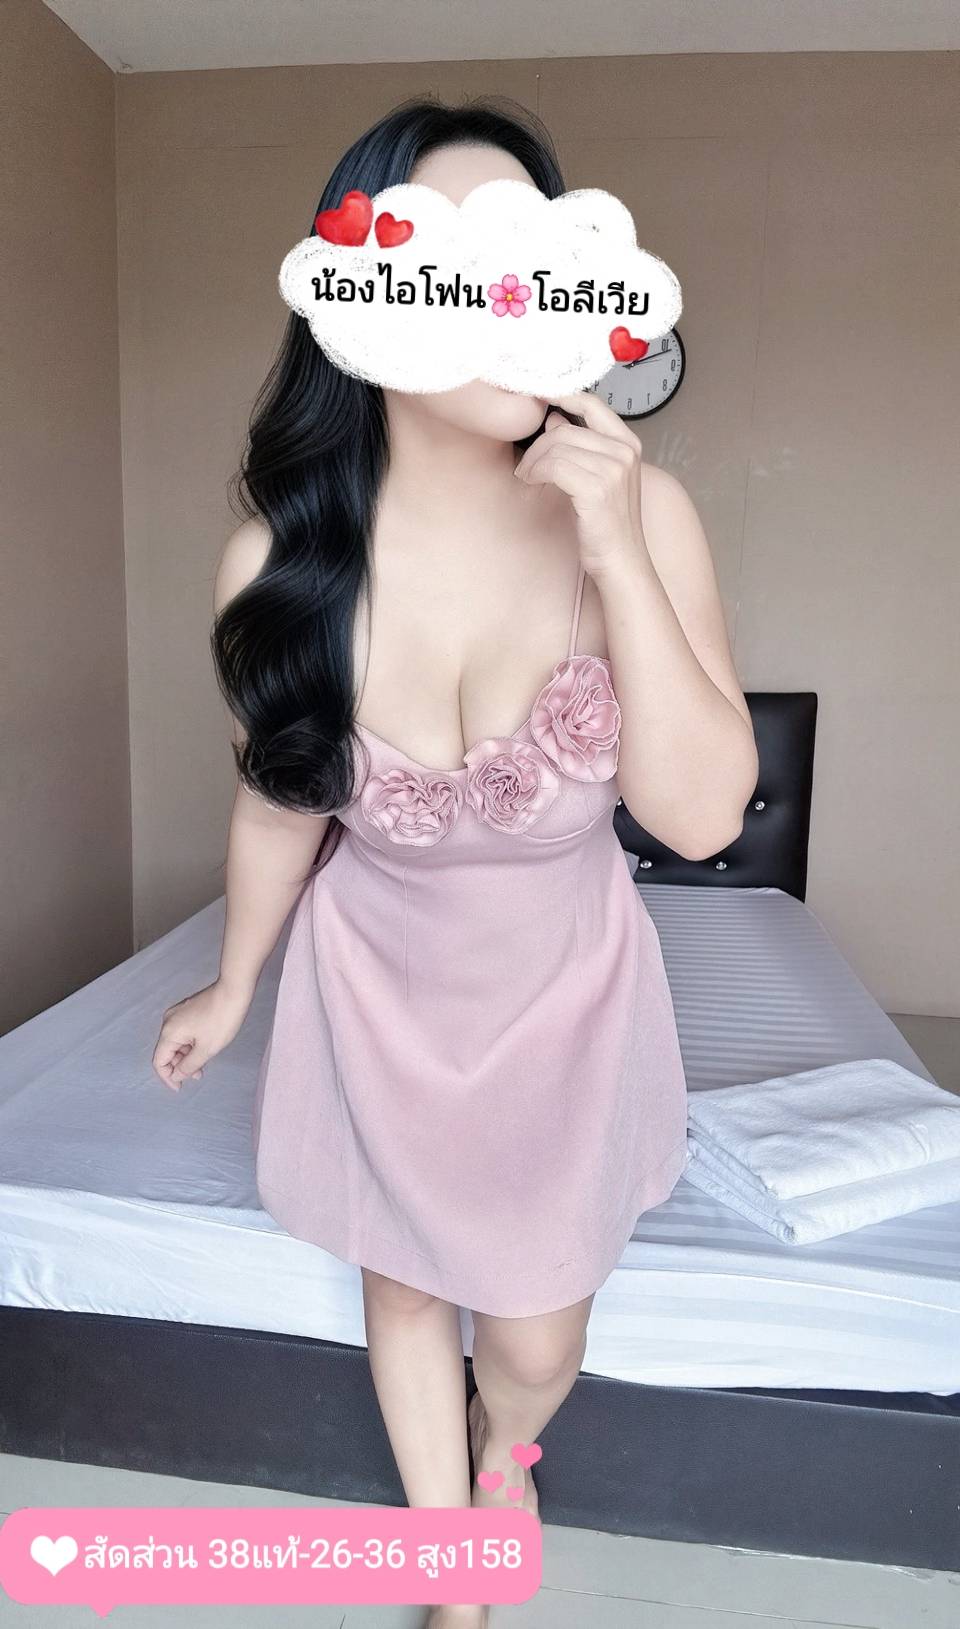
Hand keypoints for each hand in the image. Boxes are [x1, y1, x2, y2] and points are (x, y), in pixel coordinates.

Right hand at [152, 979, 253, 1090]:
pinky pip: (183, 1033)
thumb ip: (188, 1066)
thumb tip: (176, 1076)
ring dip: (187, 1056)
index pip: (159, 1061)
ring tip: (204, 1063)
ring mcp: (177, 1014)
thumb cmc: (222, 1019)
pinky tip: (204, 1048)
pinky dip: (190, 1044)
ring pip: (176, 1042)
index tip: (180, 1088)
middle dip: (180, 1066)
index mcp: (169, 1032)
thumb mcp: (206, 1049)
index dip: (167, 1078)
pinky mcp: (187, 1010)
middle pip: (167, 1052)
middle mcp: (168, 1022)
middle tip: (198, 1075)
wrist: (234, 990)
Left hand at [513, 389, 647, 579]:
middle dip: (536, 446)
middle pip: (564, 430)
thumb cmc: (607, 524)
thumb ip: (582, 445)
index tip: (536, 396)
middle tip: (524, 466)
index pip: (592, 404)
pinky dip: (535, 473)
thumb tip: (553, 416)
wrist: (622, 562)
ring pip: (556, 447)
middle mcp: (624, 452)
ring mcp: (613, 470)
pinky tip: (531, 483)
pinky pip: (553, 466)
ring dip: (532, 462)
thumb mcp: (599, 477)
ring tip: (526, 477)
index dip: (561, 395)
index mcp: (628, 444)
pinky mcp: (597, 489)